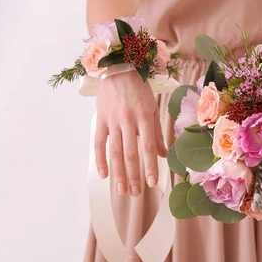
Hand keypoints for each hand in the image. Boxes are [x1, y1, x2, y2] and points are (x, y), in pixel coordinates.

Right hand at [95, 71, 166, 195]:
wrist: (117, 68)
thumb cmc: (139, 90)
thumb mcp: (151, 109)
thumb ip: (156, 133)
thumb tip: (162, 155)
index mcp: (143, 118)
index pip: (147, 147)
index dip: (150, 166)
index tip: (152, 183)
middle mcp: (127, 121)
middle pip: (130, 153)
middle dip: (133, 175)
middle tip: (136, 193)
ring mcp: (112, 121)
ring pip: (114, 152)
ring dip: (118, 173)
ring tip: (121, 190)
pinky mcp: (100, 120)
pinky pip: (99, 143)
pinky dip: (100, 159)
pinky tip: (103, 174)